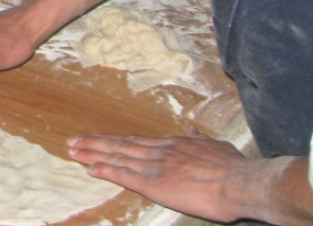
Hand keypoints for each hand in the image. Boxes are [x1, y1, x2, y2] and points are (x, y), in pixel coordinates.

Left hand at [66, 133, 312, 224]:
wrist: (239, 182)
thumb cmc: (233, 168)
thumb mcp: (216, 146)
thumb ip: (200, 139)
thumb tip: (192, 130)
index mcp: (174, 144)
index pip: (138, 141)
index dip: (117, 141)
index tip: (100, 139)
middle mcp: (160, 151)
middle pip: (121, 145)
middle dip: (96, 143)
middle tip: (73, 141)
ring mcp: (155, 166)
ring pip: (117, 157)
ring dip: (94, 153)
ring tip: (74, 151)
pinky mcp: (155, 183)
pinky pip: (124, 175)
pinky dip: (106, 170)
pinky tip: (91, 168)